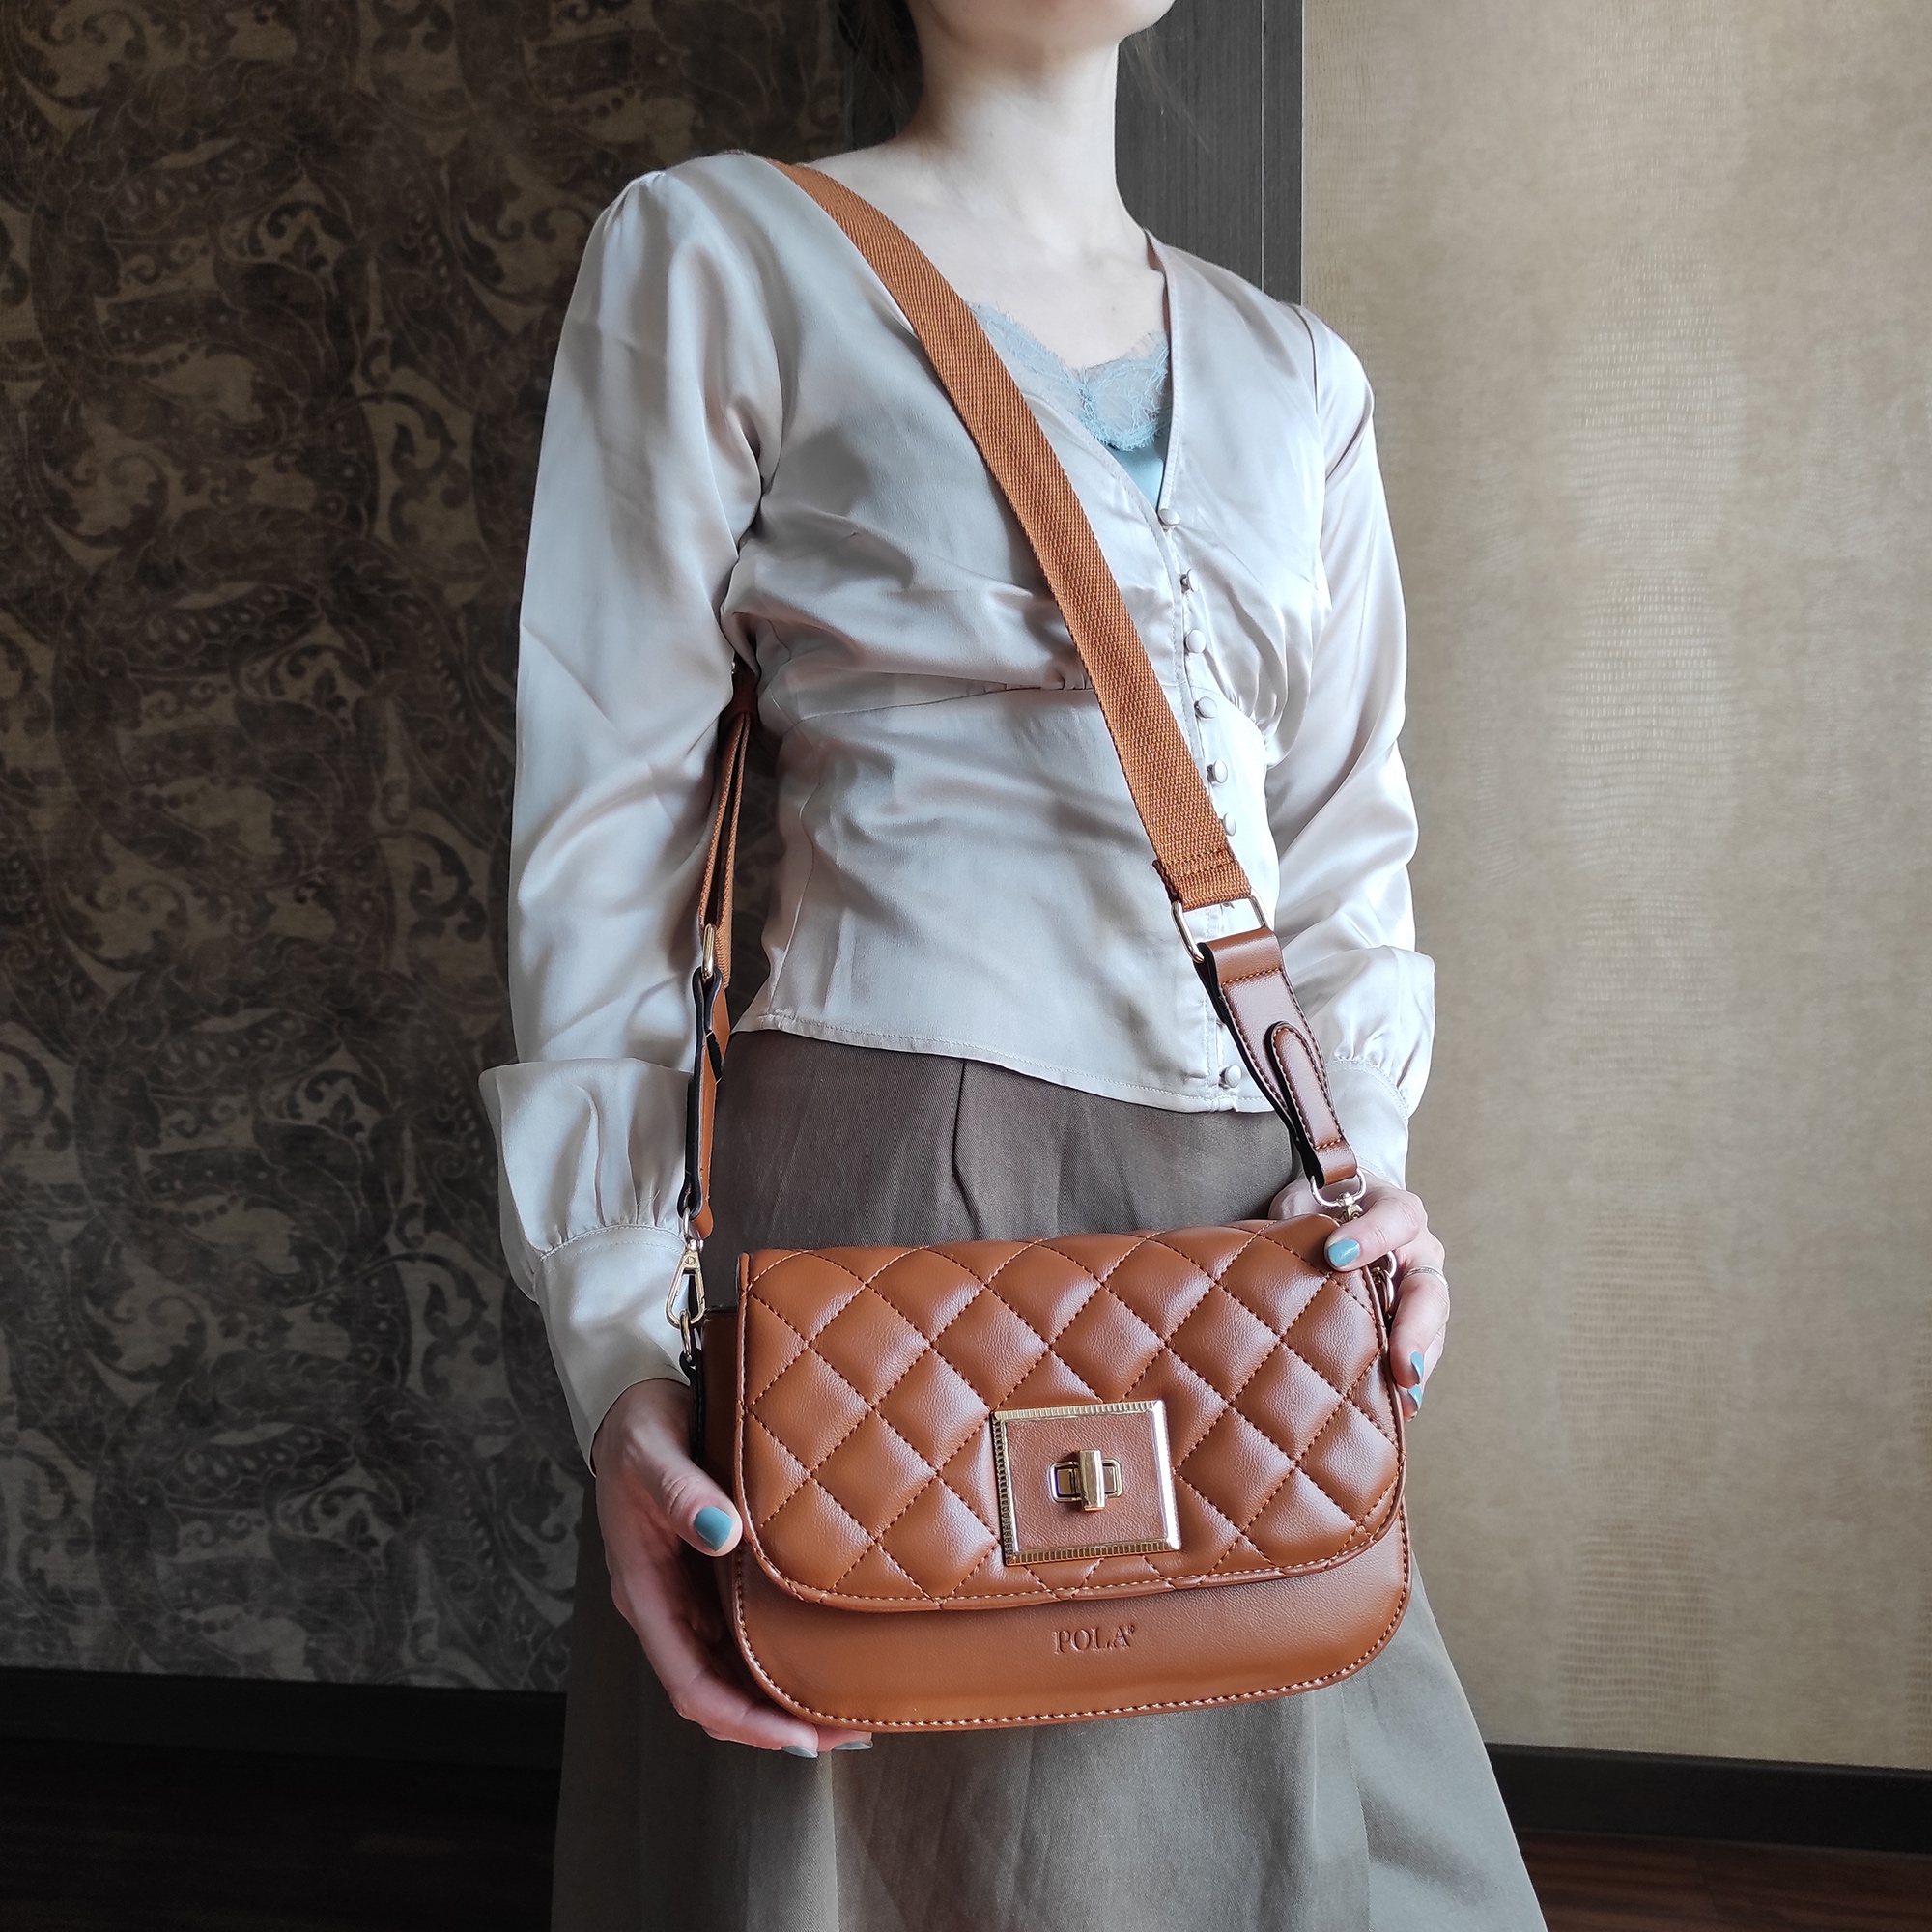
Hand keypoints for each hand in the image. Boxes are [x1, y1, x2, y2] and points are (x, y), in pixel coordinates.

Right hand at [591, 1378, 872, 1754]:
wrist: (635, 1407)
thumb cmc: (640, 1431)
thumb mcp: (653, 1455)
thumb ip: (683, 1495)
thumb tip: (723, 1537)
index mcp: (645, 1593)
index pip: (690, 1684)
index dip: (741, 1719)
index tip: (796, 1736)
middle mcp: (667, 1607)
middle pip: (717, 1692)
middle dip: (773, 1722)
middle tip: (843, 1731)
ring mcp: (688, 1597)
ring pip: (733, 1671)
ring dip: (780, 1696)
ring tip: (843, 1705)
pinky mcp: (710, 1578)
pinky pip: (744, 1634)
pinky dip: (779, 1656)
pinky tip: (820, 1655)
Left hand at [1268, 1170, 1448, 1420]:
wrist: (1326, 1212)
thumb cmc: (1316, 1206)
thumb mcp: (1305, 1201)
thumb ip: (1297, 1220)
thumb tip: (1271, 1254)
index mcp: (1395, 1212)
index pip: (1396, 1218)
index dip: (1372, 1237)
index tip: (1336, 1257)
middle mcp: (1416, 1253)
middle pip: (1428, 1290)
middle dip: (1416, 1329)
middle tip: (1401, 1362)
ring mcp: (1417, 1291)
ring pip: (1429, 1329)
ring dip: (1418, 1362)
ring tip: (1405, 1394)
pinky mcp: (1406, 1322)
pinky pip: (1416, 1351)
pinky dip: (1408, 1380)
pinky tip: (1400, 1408)